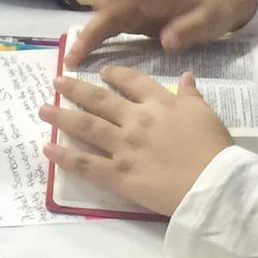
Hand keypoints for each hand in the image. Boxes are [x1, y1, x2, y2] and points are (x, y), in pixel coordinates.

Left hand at [40, 69, 231, 215]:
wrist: (214, 185)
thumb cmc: (214, 149)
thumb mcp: (205, 113)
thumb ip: (190, 94)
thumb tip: (185, 76)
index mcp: (158, 103)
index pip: (131, 81)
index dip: (114, 74)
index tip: (102, 72)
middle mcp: (135, 120)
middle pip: (99, 100)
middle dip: (75, 89)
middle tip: (56, 81)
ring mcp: (123, 147)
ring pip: (86, 126)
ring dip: (62, 116)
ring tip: (43, 109)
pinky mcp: (118, 175)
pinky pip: (86, 164)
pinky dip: (65, 156)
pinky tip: (48, 149)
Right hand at [64, 0, 257, 66]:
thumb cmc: (214, 9)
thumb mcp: (208, 20)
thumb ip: (188, 29)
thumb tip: (165, 40)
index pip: (119, 3)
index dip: (100, 21)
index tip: (85, 39)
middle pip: (104, 12)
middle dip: (87, 33)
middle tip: (72, 59)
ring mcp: (134, 7)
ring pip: (103, 19)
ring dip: (88, 37)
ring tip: (72, 61)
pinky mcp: (134, 18)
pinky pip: (110, 26)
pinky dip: (97, 39)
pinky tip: (85, 55)